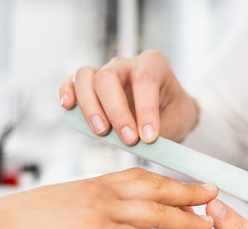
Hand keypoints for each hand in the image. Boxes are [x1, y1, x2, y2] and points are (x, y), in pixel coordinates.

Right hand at [0, 168, 217, 228]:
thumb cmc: (16, 224)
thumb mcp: (54, 208)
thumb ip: (77, 210)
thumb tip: (86, 223)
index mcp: (91, 185)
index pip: (137, 176)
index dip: (164, 179)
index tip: (184, 182)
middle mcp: (100, 192)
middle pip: (154, 187)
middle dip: (187, 190)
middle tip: (213, 192)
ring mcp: (100, 210)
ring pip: (155, 211)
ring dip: (186, 218)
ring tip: (209, 225)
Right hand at [59, 50, 198, 144]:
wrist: (167, 112)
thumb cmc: (173, 113)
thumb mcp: (179, 121)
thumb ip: (162, 130)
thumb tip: (141, 144)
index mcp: (153, 65)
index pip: (145, 80)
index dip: (145, 110)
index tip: (148, 138)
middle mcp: (126, 65)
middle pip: (108, 78)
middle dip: (116, 112)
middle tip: (128, 139)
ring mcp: (105, 72)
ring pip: (86, 77)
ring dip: (90, 107)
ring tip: (101, 132)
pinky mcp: (89, 85)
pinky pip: (71, 82)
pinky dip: (67, 93)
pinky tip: (69, 107)